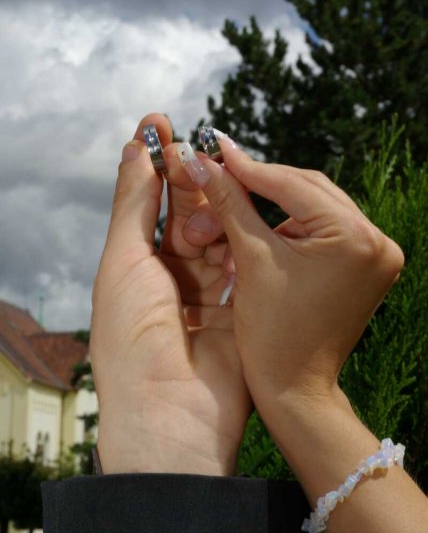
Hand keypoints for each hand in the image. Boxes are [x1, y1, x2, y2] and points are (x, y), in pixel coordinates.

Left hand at [90, 115, 251, 474]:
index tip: (160, 122)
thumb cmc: (131, 336)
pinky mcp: (242, 311)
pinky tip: (244, 214)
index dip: (153, 164)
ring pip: (221, 236)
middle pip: (188, 216)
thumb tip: (134, 148)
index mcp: (134, 271)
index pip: (149, 205)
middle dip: (191, 181)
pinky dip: (245, 239)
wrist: (172, 410)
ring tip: (219, 180)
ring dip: (219, 209)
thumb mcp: (123, 260)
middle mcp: (171, 282)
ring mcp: (208, 296)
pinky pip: (247, 265)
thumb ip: (133, 203)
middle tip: (196, 148)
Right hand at [182, 138, 403, 418]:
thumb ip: (230, 203)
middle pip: (311, 191)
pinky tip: (268, 226)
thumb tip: (204, 162)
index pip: (294, 185)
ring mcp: (378, 256)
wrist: (295, 388)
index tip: (217, 148)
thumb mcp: (251, 260)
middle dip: (264, 183)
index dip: (249, 167)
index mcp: (355, 239)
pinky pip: (328, 231)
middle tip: (225, 169)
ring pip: (319, 209)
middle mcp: (377, 242)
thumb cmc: (272, 335)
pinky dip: (298, 226)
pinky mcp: (368, 268)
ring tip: (240, 198)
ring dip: (280, 203)